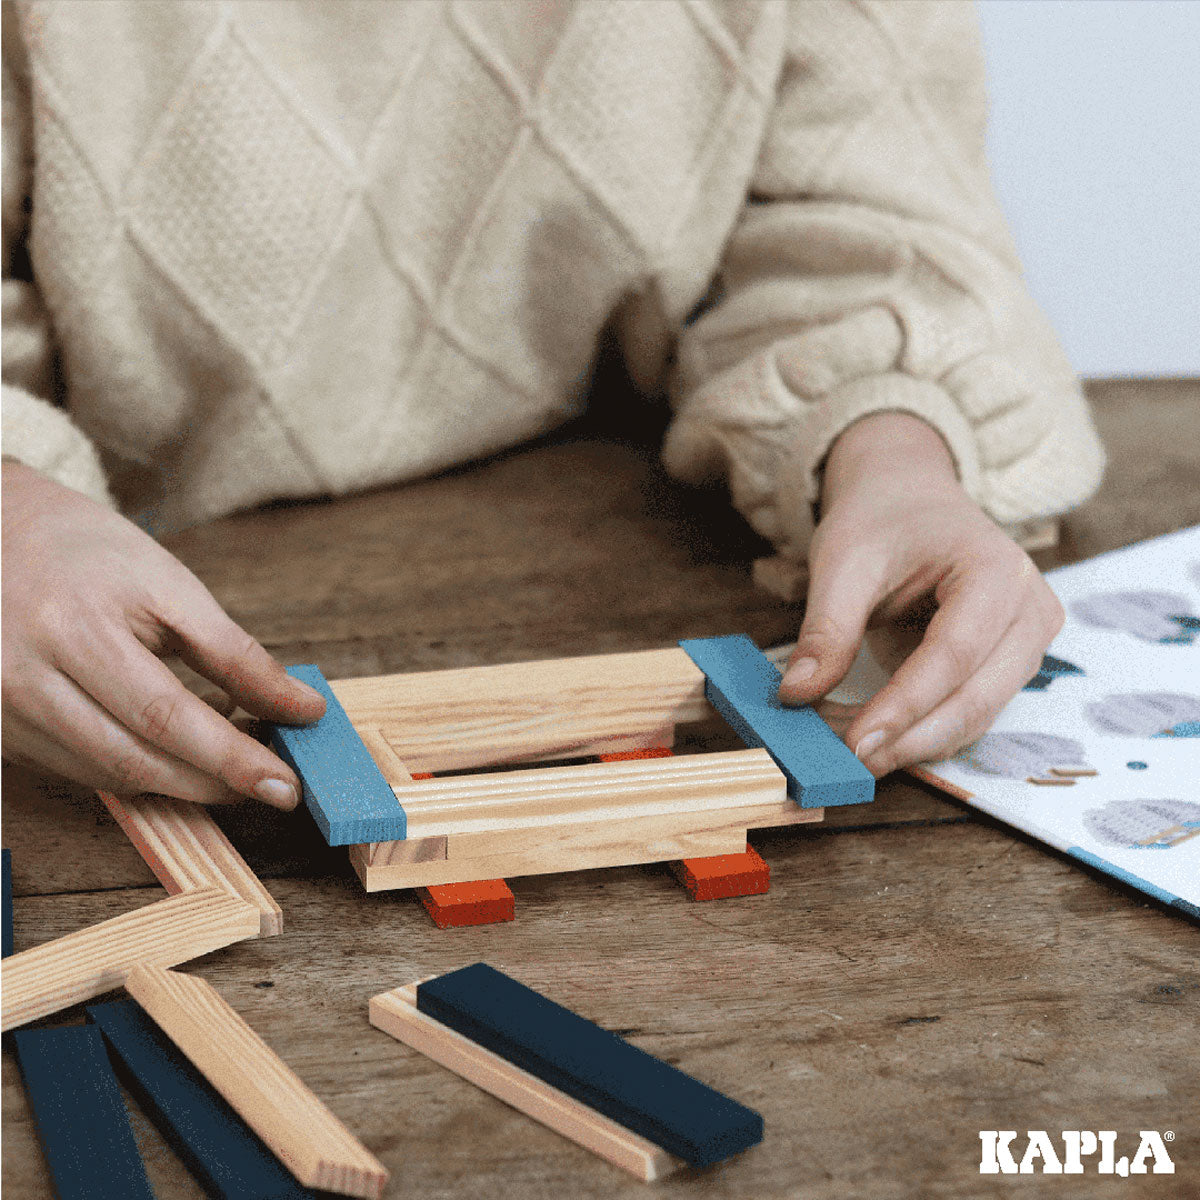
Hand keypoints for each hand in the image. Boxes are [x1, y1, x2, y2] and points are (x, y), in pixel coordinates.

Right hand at [2, 461, 324, 805]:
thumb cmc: (90, 555)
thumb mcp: (170, 586)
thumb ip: (235, 654)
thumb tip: (302, 708)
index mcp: (75, 630)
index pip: (166, 716)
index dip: (231, 757)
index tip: (286, 782)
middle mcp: (27, 678)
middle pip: (136, 759)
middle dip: (214, 782)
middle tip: (274, 785)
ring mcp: (5, 712)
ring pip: (110, 776)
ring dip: (182, 779)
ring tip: (229, 753)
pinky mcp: (0, 733)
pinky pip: (81, 771)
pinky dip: (140, 768)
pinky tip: (174, 745)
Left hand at [777, 413, 1063, 775]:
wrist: (910, 499)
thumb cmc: (882, 519)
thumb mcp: (843, 562)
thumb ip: (827, 629)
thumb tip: (796, 694)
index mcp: (997, 570)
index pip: (953, 654)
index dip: (904, 705)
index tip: (856, 744)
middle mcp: (1030, 609)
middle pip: (977, 697)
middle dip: (911, 739)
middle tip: (849, 763)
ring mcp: (1029, 642)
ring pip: (977, 716)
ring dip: (915, 743)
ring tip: (852, 753)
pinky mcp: (1010, 665)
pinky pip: (969, 712)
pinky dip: (922, 732)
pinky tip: (876, 740)